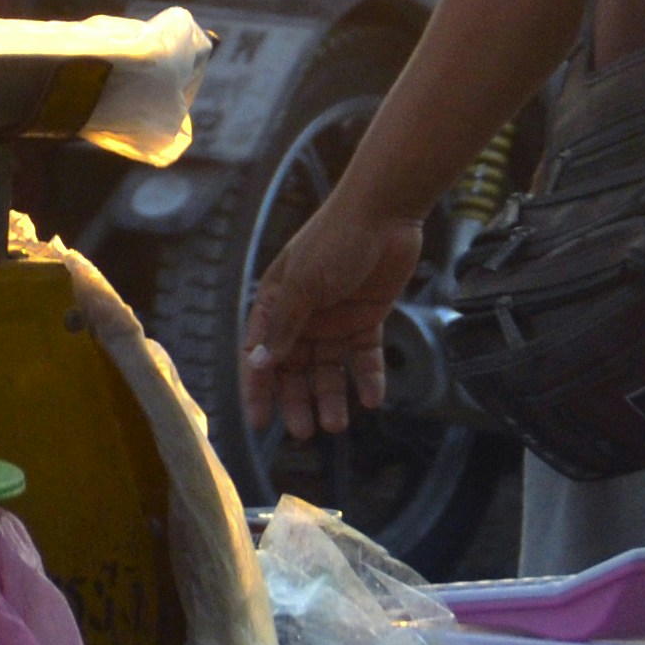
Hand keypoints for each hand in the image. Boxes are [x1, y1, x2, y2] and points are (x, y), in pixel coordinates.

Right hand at [242, 193, 420, 439]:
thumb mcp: (304, 283)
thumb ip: (284, 326)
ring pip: (328, 368)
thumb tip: (259, 364)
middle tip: (306, 433)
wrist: (385, 212)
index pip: (262, 355)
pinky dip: (368, 378)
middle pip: (295, 369)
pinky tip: (373, 399)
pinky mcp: (366, 318)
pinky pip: (364, 356)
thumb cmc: (335, 240)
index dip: (258, 390)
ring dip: (331, 396)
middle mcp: (303, 316)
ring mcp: (335, 318)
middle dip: (297, 401)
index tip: (259, 423)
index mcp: (278, 304)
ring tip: (337, 425)